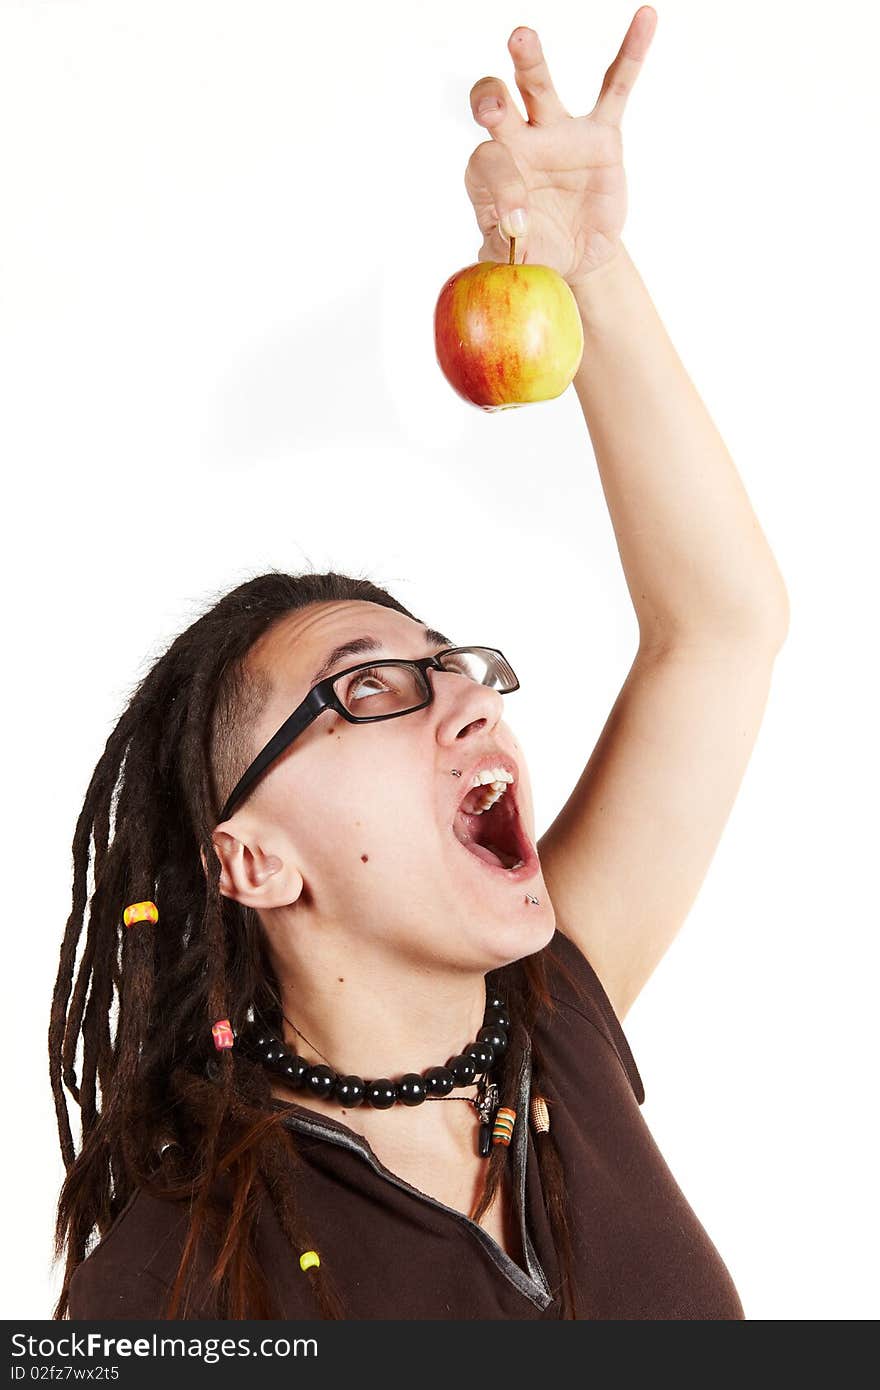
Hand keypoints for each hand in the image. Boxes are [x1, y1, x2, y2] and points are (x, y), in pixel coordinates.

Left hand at [463, 12, 656, 288]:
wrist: (574, 255)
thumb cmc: (538, 252)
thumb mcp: (520, 261)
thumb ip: (506, 254)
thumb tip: (506, 249)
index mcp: (491, 174)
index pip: (489, 165)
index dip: (502, 192)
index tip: (518, 226)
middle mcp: (519, 144)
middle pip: (496, 109)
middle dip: (490, 102)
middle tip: (491, 107)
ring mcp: (558, 133)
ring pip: (539, 88)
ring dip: (528, 63)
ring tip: (520, 37)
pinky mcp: (600, 134)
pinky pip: (615, 88)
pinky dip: (631, 54)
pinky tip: (645, 18)